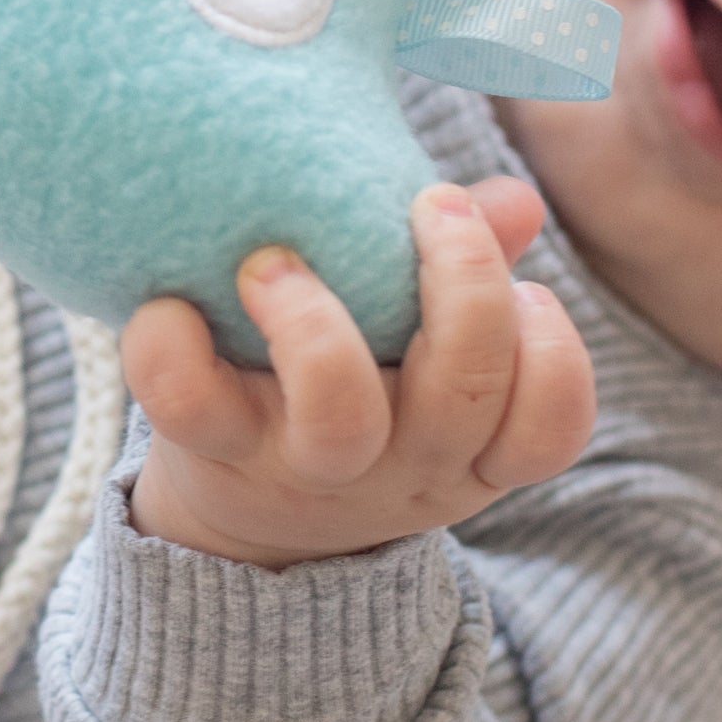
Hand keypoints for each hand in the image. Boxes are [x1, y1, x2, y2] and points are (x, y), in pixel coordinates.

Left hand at [122, 179, 597, 566]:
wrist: (240, 523)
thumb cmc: (360, 399)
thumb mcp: (428, 362)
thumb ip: (474, 275)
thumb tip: (513, 199)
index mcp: (469, 444)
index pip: (549, 429)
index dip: (554, 355)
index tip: (530, 290)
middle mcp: (402, 463)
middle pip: (465, 392)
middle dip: (464, 283)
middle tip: (433, 203)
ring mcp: (308, 465)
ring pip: (340, 418)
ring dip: (316, 324)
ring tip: (276, 260)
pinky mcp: (216, 452)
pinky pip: (190, 409)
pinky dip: (171, 351)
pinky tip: (167, 303)